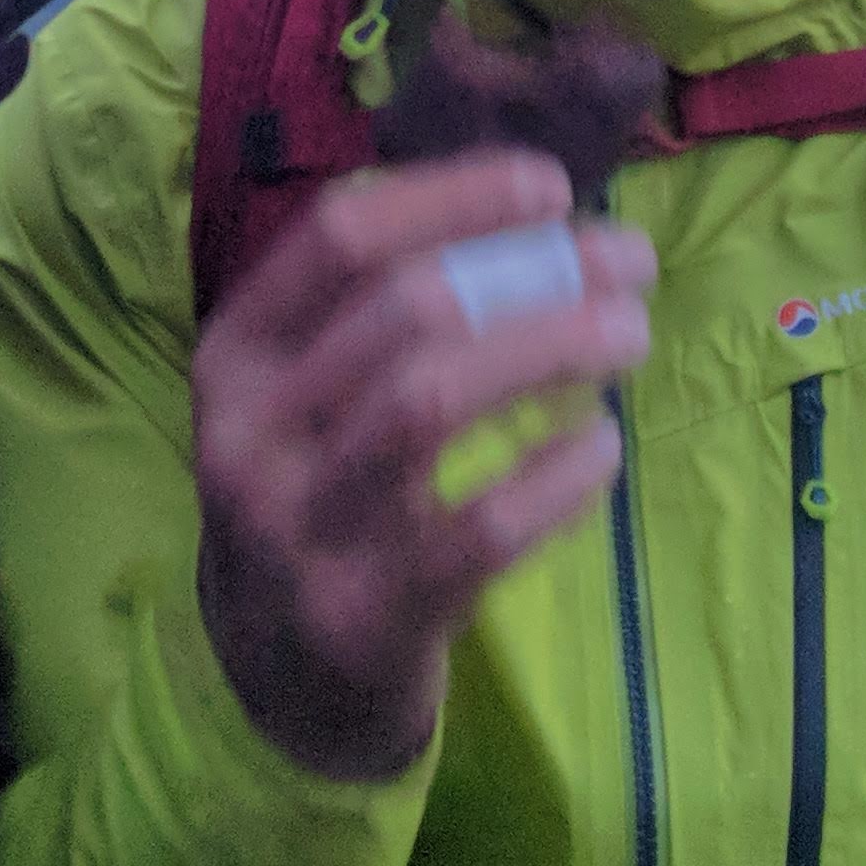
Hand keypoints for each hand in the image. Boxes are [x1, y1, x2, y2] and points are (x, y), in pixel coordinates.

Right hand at [191, 151, 654, 779]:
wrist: (276, 679)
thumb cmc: (322, 494)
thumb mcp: (309, 396)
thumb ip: (388, 305)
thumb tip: (544, 208)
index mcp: (235, 355)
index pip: (340, 236)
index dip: (455, 195)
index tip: (552, 186)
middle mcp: (249, 435)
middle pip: (404, 309)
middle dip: (537, 269)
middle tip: (630, 263)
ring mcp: (299, 532)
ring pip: (433, 400)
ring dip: (552, 348)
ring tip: (630, 336)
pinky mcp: (365, 619)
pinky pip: (478, 529)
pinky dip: (556, 476)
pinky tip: (604, 447)